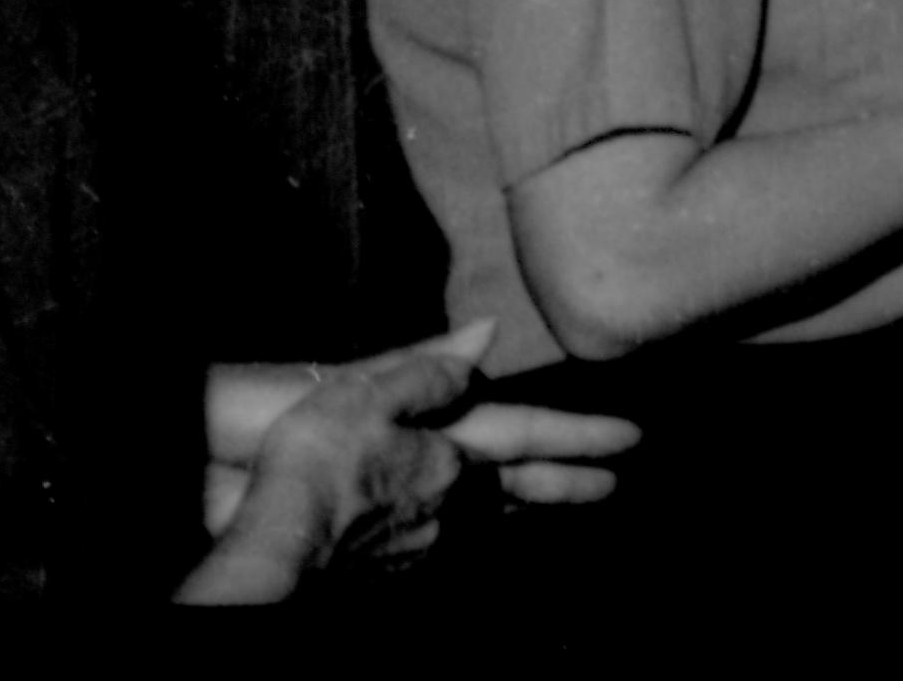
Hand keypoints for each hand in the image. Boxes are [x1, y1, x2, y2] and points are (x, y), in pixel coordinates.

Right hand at [180, 321, 639, 602]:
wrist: (271, 550)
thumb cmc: (315, 463)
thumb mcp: (367, 391)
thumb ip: (430, 366)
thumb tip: (486, 334)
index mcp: (453, 457)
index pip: (533, 436)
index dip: (583, 436)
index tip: (631, 440)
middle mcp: (449, 505)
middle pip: (521, 492)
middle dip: (569, 486)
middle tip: (610, 487)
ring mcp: (420, 542)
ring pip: (486, 522)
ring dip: (522, 510)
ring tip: (545, 504)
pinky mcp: (386, 568)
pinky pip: (446, 544)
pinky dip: (470, 533)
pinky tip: (463, 535)